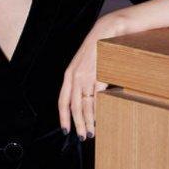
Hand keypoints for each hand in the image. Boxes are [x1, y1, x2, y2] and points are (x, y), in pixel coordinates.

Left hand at [58, 13, 128, 140]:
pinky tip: (101, 117)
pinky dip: (99, 110)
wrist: (106, 32)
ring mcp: (87, 75)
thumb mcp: (83, 66)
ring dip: (89, 120)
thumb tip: (85, 101)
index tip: (65, 130)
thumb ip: (81, 81)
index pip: (62, 100)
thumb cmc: (96, 50)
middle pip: (74, 106)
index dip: (63, 117)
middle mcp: (75, 76)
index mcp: (69, 74)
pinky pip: (97, 97)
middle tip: (83, 136)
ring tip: (92, 131)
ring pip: (86, 104)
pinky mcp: (99, 74)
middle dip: (78, 124)